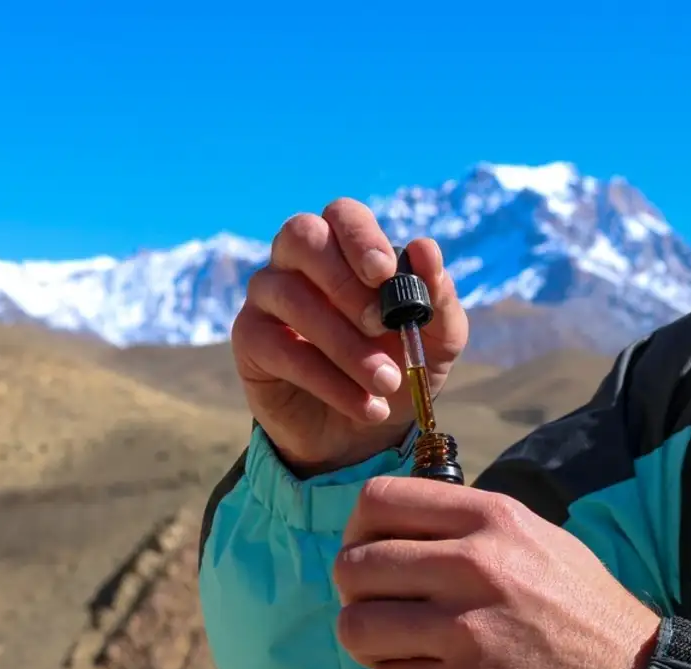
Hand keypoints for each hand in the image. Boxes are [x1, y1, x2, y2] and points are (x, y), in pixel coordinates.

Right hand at [231, 199, 467, 474]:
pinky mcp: (251, 340)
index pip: (343, 214)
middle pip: (301, 235)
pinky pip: (279, 348)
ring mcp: (269, 297)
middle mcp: (299, 261)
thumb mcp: (436, 340)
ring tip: (386, 383)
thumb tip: (426, 248)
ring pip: (291, 296)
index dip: (360, 236)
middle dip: (344, 281)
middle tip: (382, 325)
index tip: (385, 273)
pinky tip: (365, 406)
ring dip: (346, 345)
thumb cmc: (398, 368)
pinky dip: (328, 380)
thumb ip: (439, 298)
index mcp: (346, 249)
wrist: (366, 432)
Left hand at [333, 476, 661, 668]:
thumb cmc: (584, 613)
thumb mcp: (538, 540)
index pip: (379, 499)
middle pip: (354, 565)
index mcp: (492, 519)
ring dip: (369, 646)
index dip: (357, 531)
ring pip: (356, 627)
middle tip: (384, 614)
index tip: (370, 556)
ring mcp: (467, 628)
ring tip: (401, 654)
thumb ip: (471, 528)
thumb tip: (399, 528)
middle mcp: (476, 564)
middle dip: (356, 595)